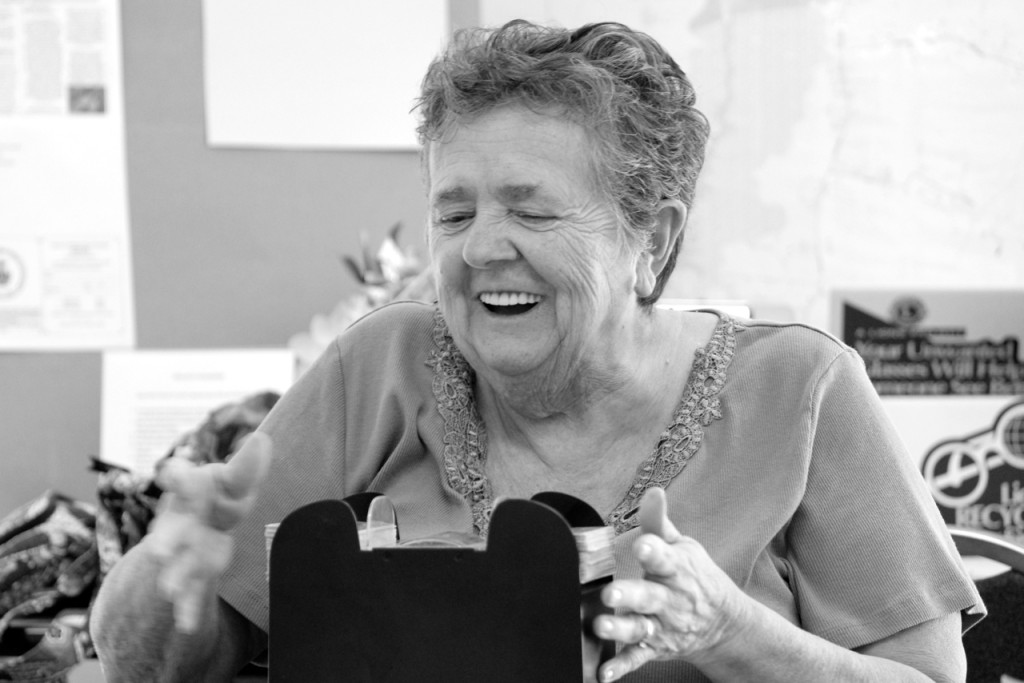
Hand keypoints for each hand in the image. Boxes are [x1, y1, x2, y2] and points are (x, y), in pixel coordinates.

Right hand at [148, 431, 271, 633]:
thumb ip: (246, 467)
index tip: (171, 473)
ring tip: (170, 588)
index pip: (183, 481)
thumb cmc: (219, 498)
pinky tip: (188, 624)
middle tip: (161, 550)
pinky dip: (189, 608)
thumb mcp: (234, 482)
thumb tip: (261, 438)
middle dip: (167, 540)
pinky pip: (190, 593)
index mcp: (192, 492)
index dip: (178, 477)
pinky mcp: (192, 574)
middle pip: (172, 530)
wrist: (195, 530)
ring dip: (176, 575)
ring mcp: (183, 550)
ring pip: (178, 563)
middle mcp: (181, 521)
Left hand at [594, 487, 743, 681]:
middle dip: (630, 595)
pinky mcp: (655, 647)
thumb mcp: (683, 546)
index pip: (665, 558)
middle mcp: (669, 599)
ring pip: (639, 628)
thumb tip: (653, 490)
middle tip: (611, 592)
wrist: (725, 623)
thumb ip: (659, 522)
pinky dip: (621, 667)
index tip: (642, 546)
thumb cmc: (695, 576)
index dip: (653, 551)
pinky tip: (604, 673)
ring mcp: (662, 626)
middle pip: (649, 597)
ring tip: (601, 626)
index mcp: (676, 569)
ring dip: (620, 629)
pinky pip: (636, 658)